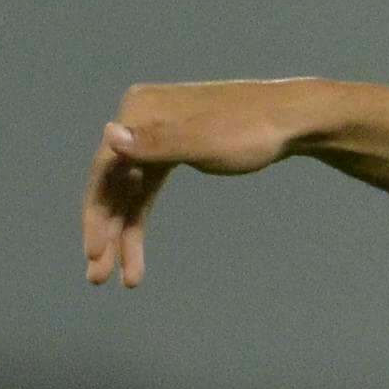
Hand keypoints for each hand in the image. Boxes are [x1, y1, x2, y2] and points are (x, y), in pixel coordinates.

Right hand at [82, 79, 327, 286]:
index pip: (104, 169)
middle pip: (113, 184)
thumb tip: (109, 134)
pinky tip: (136, 249)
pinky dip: (142, 216)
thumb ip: (157, 143)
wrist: (294, 121)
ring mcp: (157, 134)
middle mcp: (141, 118)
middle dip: (108, 233)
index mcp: (140, 110)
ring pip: (131, 191)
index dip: (98, 216)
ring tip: (126, 277)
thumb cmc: (252, 131)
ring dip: (125, 233)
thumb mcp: (204, 142)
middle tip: (97, 278)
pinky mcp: (175, 148)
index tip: (94, 255)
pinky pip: (148, 187)